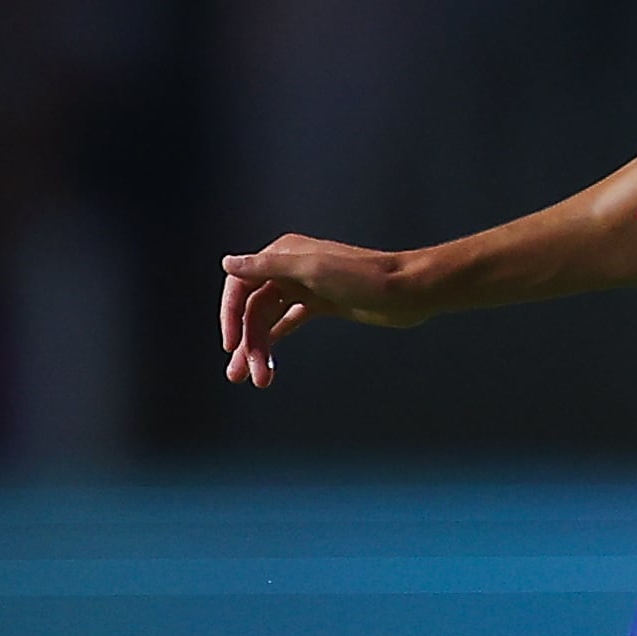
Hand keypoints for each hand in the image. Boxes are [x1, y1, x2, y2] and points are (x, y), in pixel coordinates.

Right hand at [217, 236, 429, 386]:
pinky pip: (289, 321)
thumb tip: (227, 262)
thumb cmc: (364, 277)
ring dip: (260, 348)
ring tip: (258, 380)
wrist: (408, 290)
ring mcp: (306, 287)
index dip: (230, 315)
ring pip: (270, 319)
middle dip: (248, 343)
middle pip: (254, 308)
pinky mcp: (322, 304)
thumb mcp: (313, 271)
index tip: (230, 346)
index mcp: (283, 255)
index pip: (241, 285)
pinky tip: (269, 362)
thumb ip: (268, 268)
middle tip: (245, 377)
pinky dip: (277, 340)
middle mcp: (289, 268)